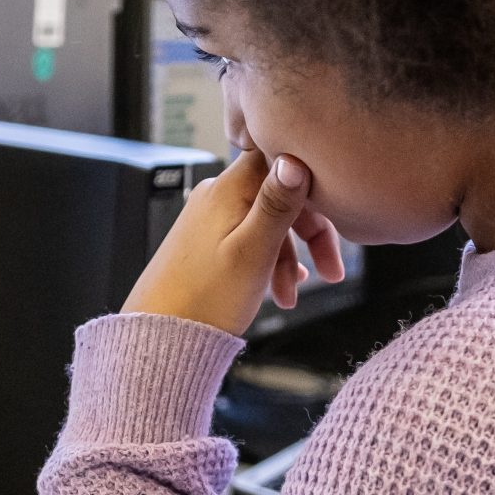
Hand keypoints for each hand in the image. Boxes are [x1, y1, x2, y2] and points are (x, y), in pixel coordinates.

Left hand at [122, 148, 348, 335]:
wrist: (161, 336)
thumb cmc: (204, 299)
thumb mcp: (253, 251)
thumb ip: (276, 203)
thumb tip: (295, 158)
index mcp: (228, 189)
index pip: (280, 158)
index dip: (311, 180)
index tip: (334, 212)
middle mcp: (216, 195)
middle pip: (278, 194)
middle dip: (309, 232)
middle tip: (331, 270)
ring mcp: (209, 218)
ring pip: (266, 222)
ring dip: (288, 256)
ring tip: (291, 295)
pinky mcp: (205, 241)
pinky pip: (249, 239)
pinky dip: (269, 260)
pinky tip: (280, 287)